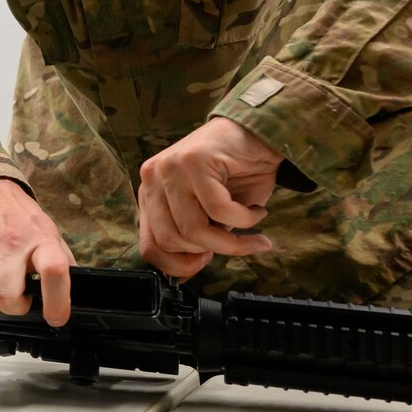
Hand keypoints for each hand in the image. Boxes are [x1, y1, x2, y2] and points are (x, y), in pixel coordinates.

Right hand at [0, 177, 75, 326]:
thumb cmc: (15, 214)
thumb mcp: (47, 230)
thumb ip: (60, 259)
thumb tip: (77, 290)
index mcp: (40, 239)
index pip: (54, 272)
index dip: (57, 302)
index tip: (55, 317)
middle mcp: (11, 242)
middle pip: (8, 296)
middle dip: (10, 308)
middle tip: (12, 299)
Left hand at [136, 116, 281, 278]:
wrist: (261, 134)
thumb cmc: (238, 175)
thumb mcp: (211, 214)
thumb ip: (195, 238)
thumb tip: (182, 277)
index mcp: (151, 194)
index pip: (150, 246)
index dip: (179, 266)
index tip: (206, 263)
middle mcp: (153, 178)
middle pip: (172, 241)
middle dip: (212, 251)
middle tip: (238, 243)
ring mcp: (171, 167)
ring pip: (195, 229)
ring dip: (233, 240)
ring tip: (253, 228)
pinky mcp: (195, 161)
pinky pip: (219, 210)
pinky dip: (245, 219)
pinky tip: (257, 211)